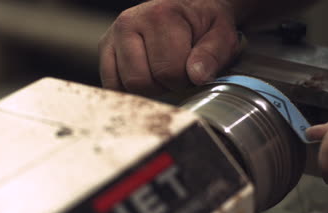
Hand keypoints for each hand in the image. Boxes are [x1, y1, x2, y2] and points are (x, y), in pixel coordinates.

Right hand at [98, 0, 240, 94]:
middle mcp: (130, 22)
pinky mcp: (105, 49)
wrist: (189, 8)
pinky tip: (146, 77)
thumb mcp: (222, 35)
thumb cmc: (204, 25)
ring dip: (146, 88)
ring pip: (125, 86)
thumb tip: (196, 76)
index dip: (184, 80)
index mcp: (160, 15)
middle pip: (141, 81)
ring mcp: (113, 35)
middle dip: (163, 86)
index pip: (168, 71)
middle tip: (175, 73)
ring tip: (160, 73)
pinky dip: (129, 90)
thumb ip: (213, 55)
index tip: (191, 69)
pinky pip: (111, 85)